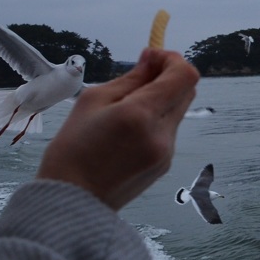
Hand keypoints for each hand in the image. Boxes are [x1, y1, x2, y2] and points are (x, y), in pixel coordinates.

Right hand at [36, 48, 199, 209]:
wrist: (71, 203)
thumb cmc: (72, 151)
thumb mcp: (93, 101)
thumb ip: (131, 78)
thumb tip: (152, 60)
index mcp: (141, 115)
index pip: (183, 75)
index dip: (171, 59)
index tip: (150, 57)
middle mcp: (161, 134)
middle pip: (187, 90)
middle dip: (168, 75)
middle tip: (142, 73)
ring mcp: (166, 152)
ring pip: (178, 109)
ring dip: (162, 97)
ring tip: (128, 103)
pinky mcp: (165, 164)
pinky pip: (169, 130)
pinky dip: (157, 118)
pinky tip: (129, 127)